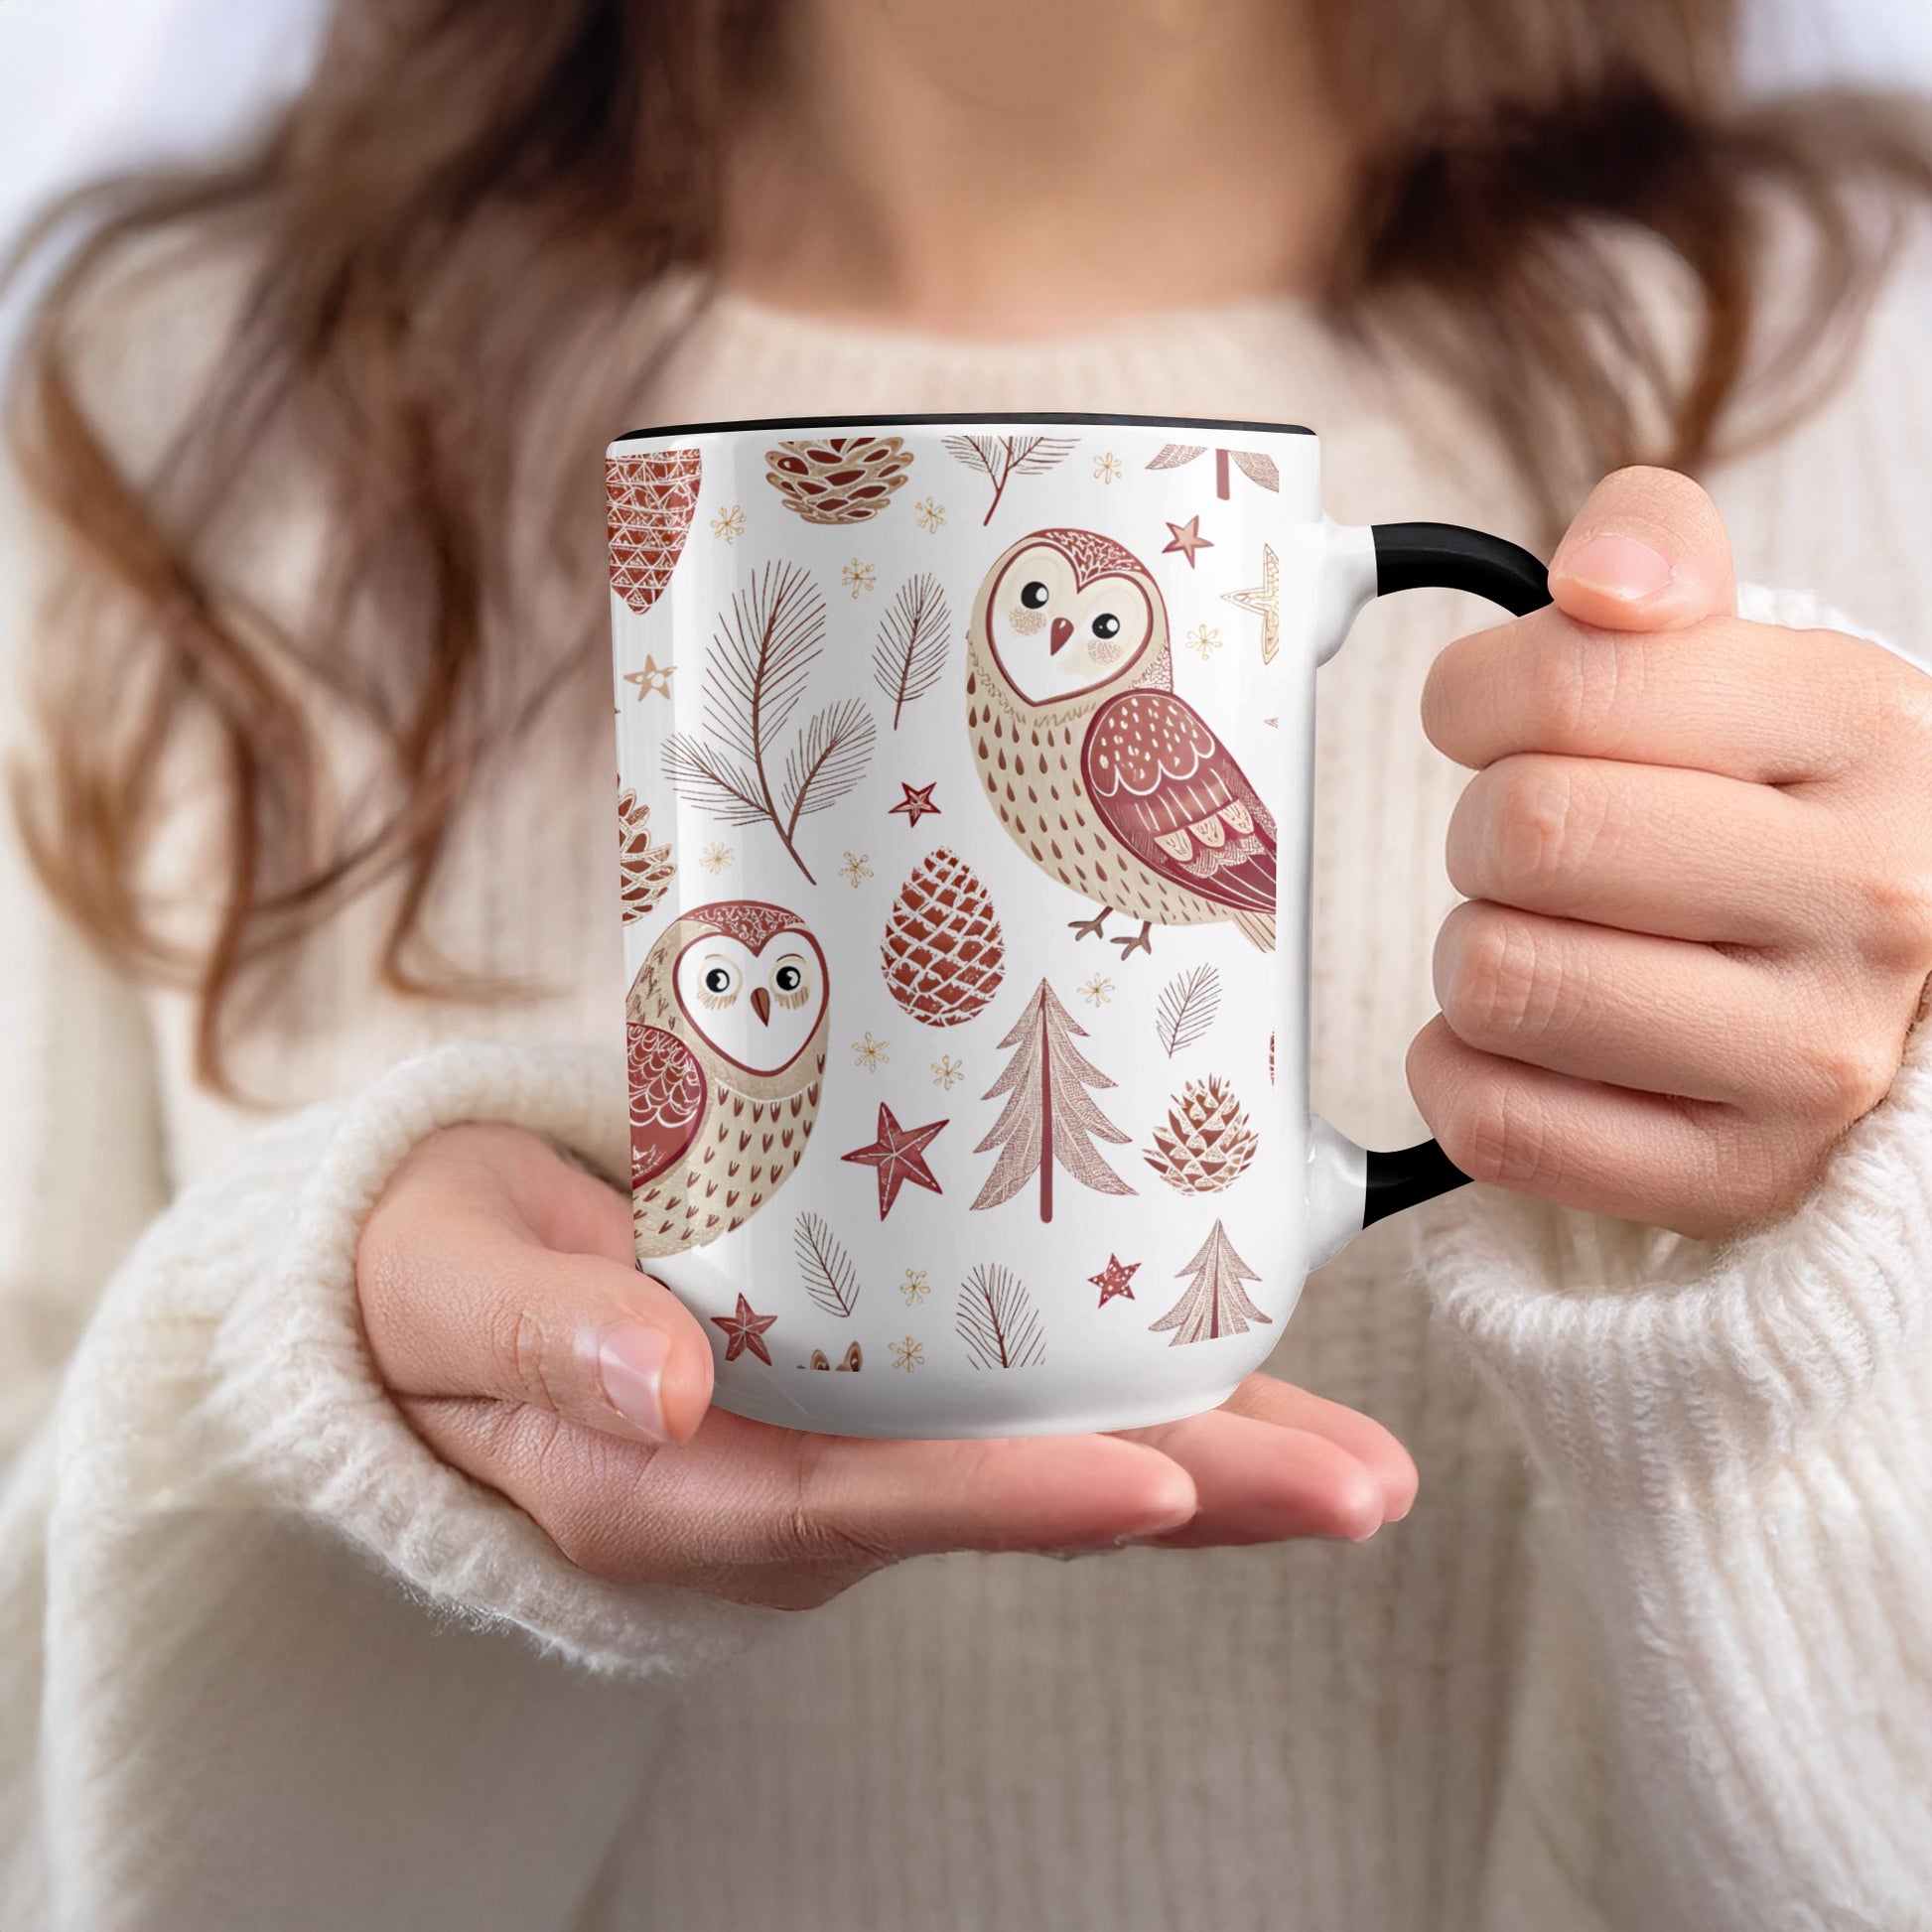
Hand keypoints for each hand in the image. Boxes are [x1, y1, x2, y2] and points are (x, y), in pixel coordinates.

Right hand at [356, 1124, 1416, 1608]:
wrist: (449, 1282)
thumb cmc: (440, 1279)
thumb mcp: (451, 1292)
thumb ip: (540, 1336)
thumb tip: (657, 1383)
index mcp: (680, 1486)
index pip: (864, 1504)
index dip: (1010, 1500)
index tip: (1155, 1486)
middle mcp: (792, 1484)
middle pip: (1005, 1496)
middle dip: (1188, 1498)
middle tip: (1361, 1490)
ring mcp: (845, 1438)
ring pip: (1040, 1454)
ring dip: (1206, 1452)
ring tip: (1363, 1459)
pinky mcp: (874, 1382)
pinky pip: (1018, 1393)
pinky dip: (1136, 1381)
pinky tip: (1238, 1350)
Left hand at [1412, 466, 1931, 1240]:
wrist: (1895, 982)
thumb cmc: (1781, 807)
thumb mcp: (1751, 654)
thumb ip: (1657, 554)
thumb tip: (1597, 581)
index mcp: (1863, 729)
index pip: (1567, 686)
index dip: (1475, 698)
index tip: (1493, 720)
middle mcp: (1868, 898)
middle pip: (1521, 835)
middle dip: (1483, 829)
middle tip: (1533, 846)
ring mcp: (1810, 1059)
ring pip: (1498, 980)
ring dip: (1475, 952)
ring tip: (1547, 939)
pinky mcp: (1734, 1177)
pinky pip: (1497, 1123)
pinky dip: (1462, 1073)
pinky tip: (1523, 1040)